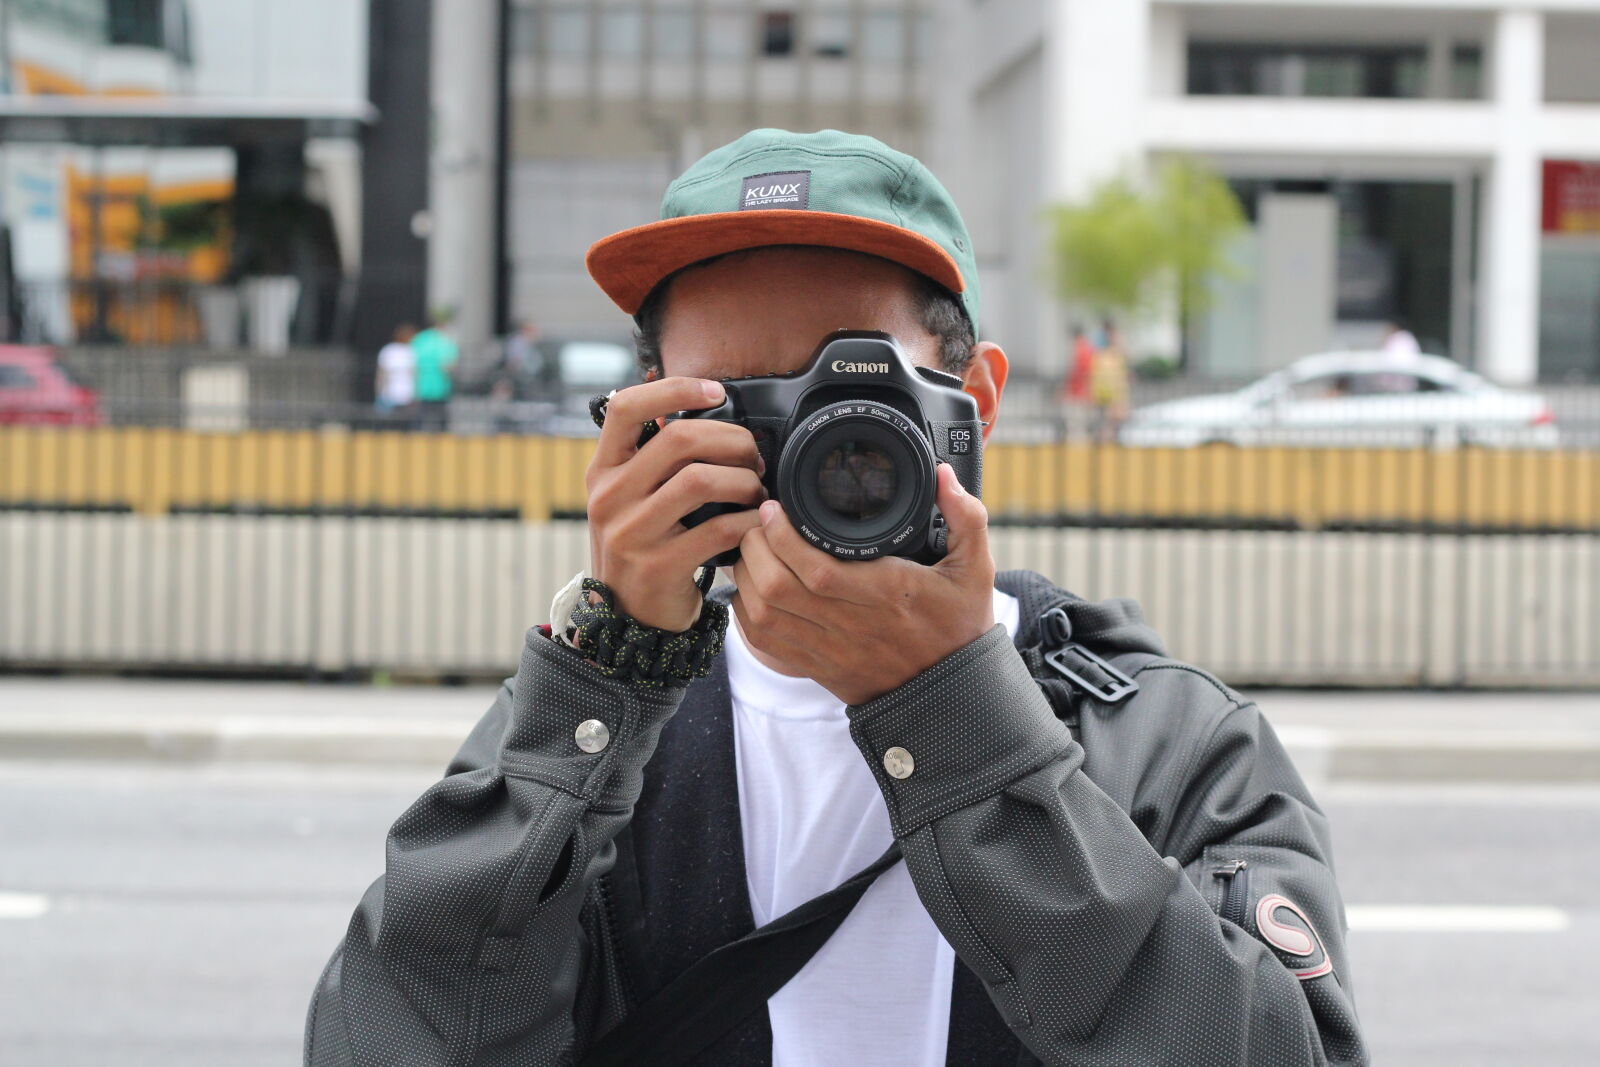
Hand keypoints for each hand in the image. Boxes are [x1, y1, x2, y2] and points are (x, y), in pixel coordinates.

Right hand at [586, 377, 765, 630]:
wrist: (630, 616)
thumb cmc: (642, 546)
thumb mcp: (629, 498)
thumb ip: (653, 458)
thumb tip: (702, 407)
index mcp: (602, 471)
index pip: (626, 408)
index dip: (674, 389)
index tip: (715, 392)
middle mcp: (609, 497)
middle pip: (679, 439)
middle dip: (730, 441)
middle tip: (753, 458)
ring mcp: (630, 533)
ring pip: (700, 480)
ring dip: (742, 481)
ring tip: (756, 492)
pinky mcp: (657, 566)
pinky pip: (717, 529)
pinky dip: (747, 522)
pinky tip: (755, 523)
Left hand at [730, 463, 994, 704]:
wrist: (951, 694)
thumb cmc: (959, 627)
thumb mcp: (975, 569)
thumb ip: (966, 517)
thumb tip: (943, 474)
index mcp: (885, 595)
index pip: (817, 569)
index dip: (784, 537)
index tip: (774, 508)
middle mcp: (850, 625)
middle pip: (777, 588)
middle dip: (754, 547)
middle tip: (756, 521)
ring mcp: (828, 649)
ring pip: (763, 613)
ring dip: (745, 576)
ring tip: (751, 546)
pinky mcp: (814, 666)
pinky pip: (763, 642)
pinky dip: (745, 610)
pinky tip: (751, 585)